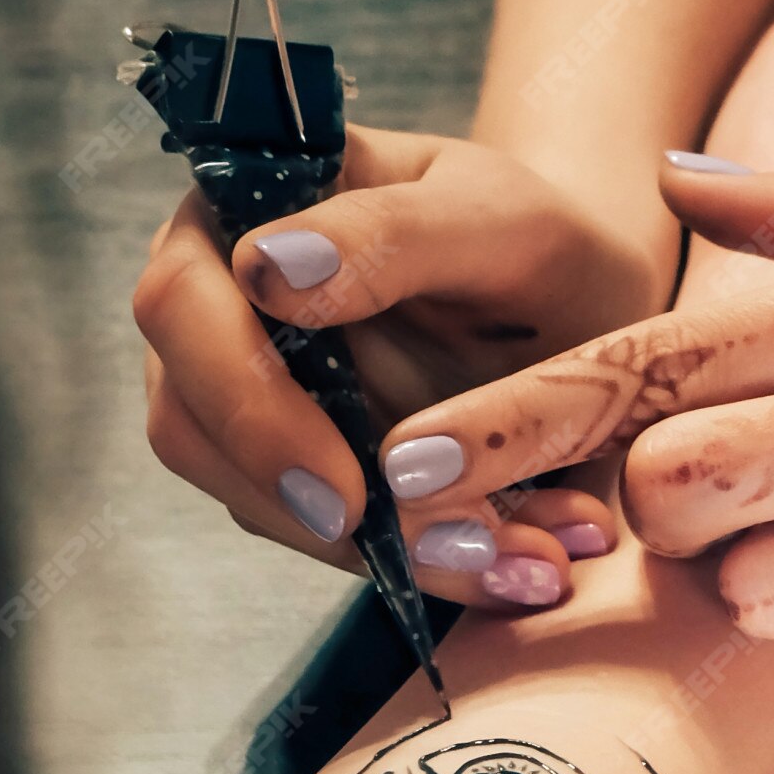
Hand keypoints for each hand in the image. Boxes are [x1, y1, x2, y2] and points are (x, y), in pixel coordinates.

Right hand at [133, 127, 649, 609]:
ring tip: (496, 557)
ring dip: (370, 545)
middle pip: (189, 418)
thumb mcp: (497, 218)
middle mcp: (220, 308)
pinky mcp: (297, 475)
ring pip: (251, 497)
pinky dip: (410, 559)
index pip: (183, 299)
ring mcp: (249, 400)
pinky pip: (322, 536)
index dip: (240, 391)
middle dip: (296, 495)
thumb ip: (388, 231)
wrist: (590, 316)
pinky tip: (501, 562)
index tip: (342, 475)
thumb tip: (260, 266)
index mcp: (241, 211)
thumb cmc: (538, 243)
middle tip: (413, 544)